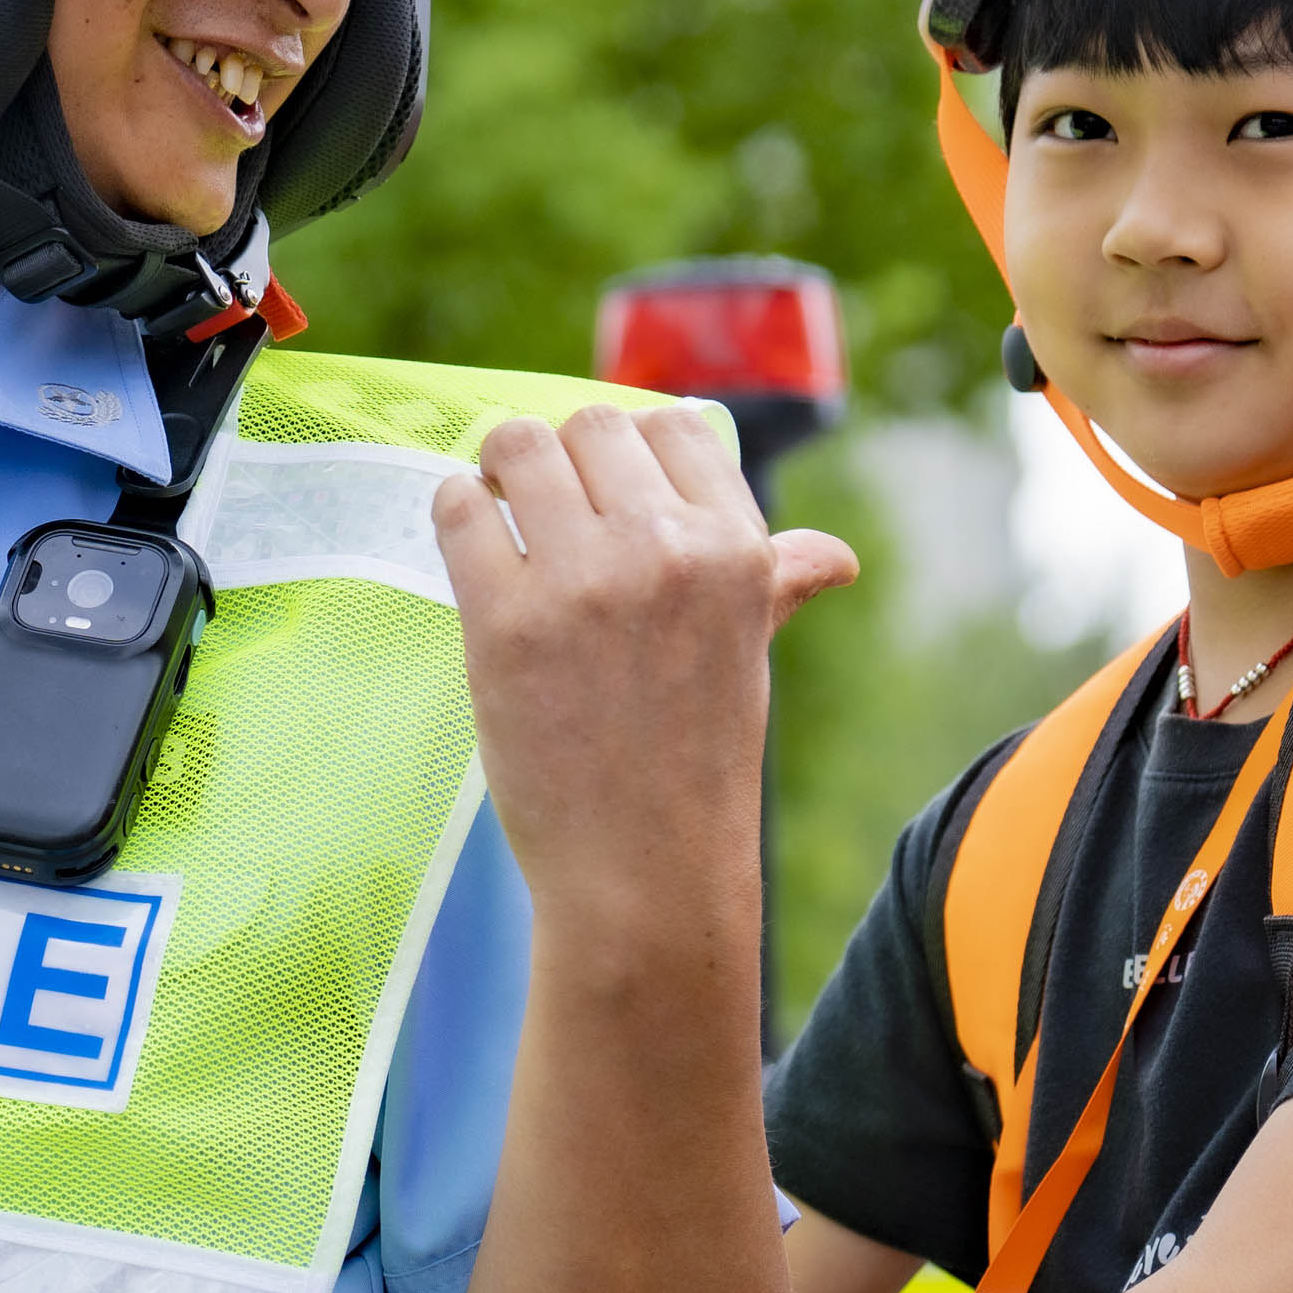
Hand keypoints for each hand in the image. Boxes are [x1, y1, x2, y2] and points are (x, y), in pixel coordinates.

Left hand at [429, 405, 858, 930]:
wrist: (645, 868)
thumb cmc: (697, 760)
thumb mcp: (749, 656)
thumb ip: (776, 583)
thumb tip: (836, 558)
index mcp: (735, 549)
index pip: (672, 424)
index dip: (629, 448)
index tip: (605, 487)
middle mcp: (665, 549)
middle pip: (590, 425)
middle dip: (562, 458)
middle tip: (544, 508)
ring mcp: (583, 581)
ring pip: (518, 446)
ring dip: (500, 471)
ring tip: (499, 512)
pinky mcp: (505, 621)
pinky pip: (457, 509)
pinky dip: (456, 513)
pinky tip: (471, 546)